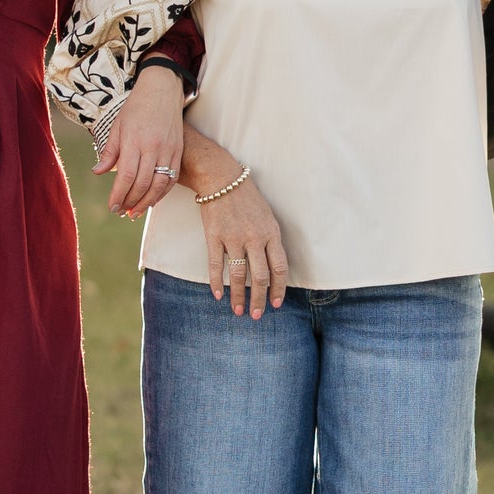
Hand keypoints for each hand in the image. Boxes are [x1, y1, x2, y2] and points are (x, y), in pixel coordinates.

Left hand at [96, 68, 185, 216]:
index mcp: (134, 140)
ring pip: (159, 184)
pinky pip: (171, 178)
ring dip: (147, 202)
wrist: (162, 90)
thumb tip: (98, 172)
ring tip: (135, 212)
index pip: (127, 175)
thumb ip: (110, 152)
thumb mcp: (118, 126)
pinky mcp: (178, 151)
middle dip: (131, 201)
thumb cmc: (136, 107)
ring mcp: (168, 149)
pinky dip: (162, 193)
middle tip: (121, 212)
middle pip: (143, 183)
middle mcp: (153, 146)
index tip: (112, 206)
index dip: (119, 194)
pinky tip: (151, 200)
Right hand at [186, 136, 288, 319]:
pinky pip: (216, 265)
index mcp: (271, 232)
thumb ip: (270, 241)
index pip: (279, 267)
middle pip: (260, 276)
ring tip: (238, 311)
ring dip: (239, 296)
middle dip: (259, 299)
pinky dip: (217, 282)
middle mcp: (254, 237)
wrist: (221, 178)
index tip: (276, 304)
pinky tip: (218, 296)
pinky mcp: (214, 236)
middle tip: (256, 315)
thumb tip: (273, 269)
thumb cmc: (247, 198)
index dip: (279, 288)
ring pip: (239, 275)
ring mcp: (233, 237)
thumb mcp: (267, 217)